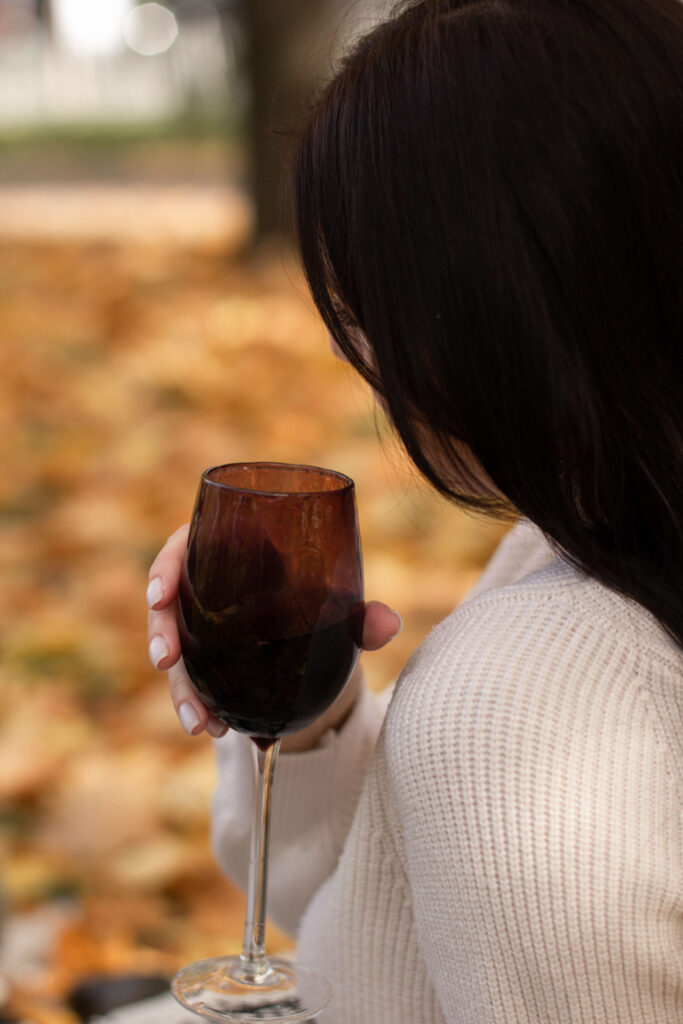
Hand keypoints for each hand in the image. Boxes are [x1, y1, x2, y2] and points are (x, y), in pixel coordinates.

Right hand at [147, 524, 402, 747]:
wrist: (317, 636)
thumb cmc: (321, 601)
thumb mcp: (340, 608)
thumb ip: (362, 616)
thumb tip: (389, 624)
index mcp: (230, 550)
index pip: (183, 546)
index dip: (165, 568)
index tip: (160, 595)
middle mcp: (207, 585)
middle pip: (169, 602)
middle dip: (161, 634)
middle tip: (166, 662)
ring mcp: (201, 624)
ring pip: (175, 650)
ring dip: (179, 686)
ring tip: (199, 722)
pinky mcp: (205, 658)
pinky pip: (191, 678)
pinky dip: (197, 703)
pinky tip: (212, 727)